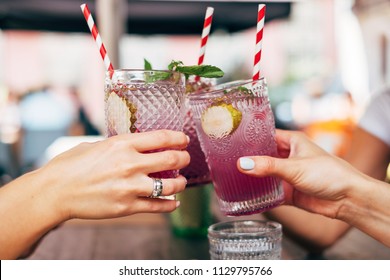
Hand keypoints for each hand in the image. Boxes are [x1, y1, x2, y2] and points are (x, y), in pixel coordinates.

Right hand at [38, 130, 189, 221]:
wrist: (55, 192)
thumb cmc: (71, 165)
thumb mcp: (96, 145)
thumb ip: (118, 145)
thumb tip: (135, 145)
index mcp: (122, 145)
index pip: (162, 138)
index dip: (179, 138)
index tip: (184, 140)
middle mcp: (130, 164)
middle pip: (172, 159)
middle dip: (184, 158)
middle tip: (185, 159)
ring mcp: (130, 187)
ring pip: (170, 186)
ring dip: (180, 183)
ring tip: (180, 182)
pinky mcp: (127, 206)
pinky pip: (158, 207)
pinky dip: (170, 205)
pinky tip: (173, 202)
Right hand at [237, 129, 367, 218]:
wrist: (347, 199)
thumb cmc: (328, 174)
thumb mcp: (294, 167)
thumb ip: (267, 166)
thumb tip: (241, 164)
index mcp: (292, 141)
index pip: (265, 136)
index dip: (249, 139)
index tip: (231, 142)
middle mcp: (288, 156)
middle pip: (262, 156)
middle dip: (247, 160)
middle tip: (226, 162)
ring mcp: (287, 174)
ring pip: (264, 174)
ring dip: (253, 178)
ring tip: (231, 178)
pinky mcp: (289, 191)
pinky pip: (270, 192)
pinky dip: (260, 195)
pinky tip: (246, 196)